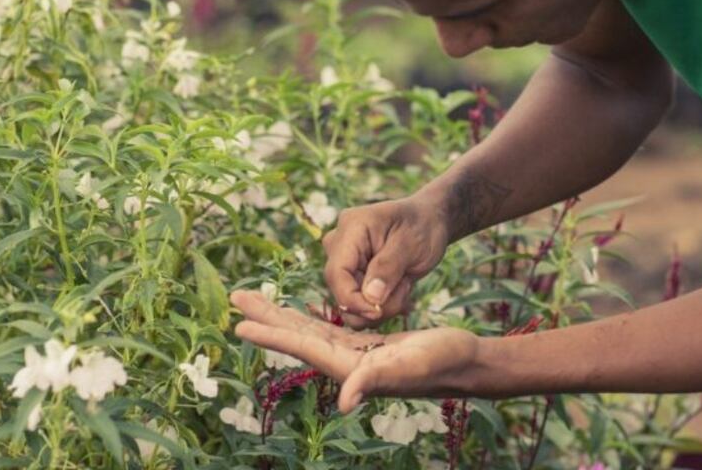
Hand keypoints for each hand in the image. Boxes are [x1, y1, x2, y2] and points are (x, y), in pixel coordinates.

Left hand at [231, 290, 479, 412]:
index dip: (270, 334)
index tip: (239, 325)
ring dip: (282, 315)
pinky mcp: (367, 345)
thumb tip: (343, 402)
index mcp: (348, 366)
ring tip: (258, 301)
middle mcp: (345, 362)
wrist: (464, 362)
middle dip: (266, 318)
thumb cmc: (441, 363)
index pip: (301, 345)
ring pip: (309, 329)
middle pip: (297, 335)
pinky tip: (300, 313)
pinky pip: (328, 328)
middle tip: (237, 299)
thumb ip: (374, 382)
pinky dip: (309, 317)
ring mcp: (355, 354)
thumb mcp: (408, 367)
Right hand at [323, 194, 449, 327]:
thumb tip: (370, 298)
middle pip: (341, 293)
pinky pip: (360, 305)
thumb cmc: (422, 225)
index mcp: (351, 228)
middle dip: (375, 303)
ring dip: (382, 305)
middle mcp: (338, 245)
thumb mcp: (411, 244)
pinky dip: (382, 305)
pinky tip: (400, 288)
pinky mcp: (351, 276)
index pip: (336, 273)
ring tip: (405, 285)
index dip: (352, 300)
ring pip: (350, 305)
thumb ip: (389, 268)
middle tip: (406, 289)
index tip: (379, 312)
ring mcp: (343, 262)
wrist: (428, 221)